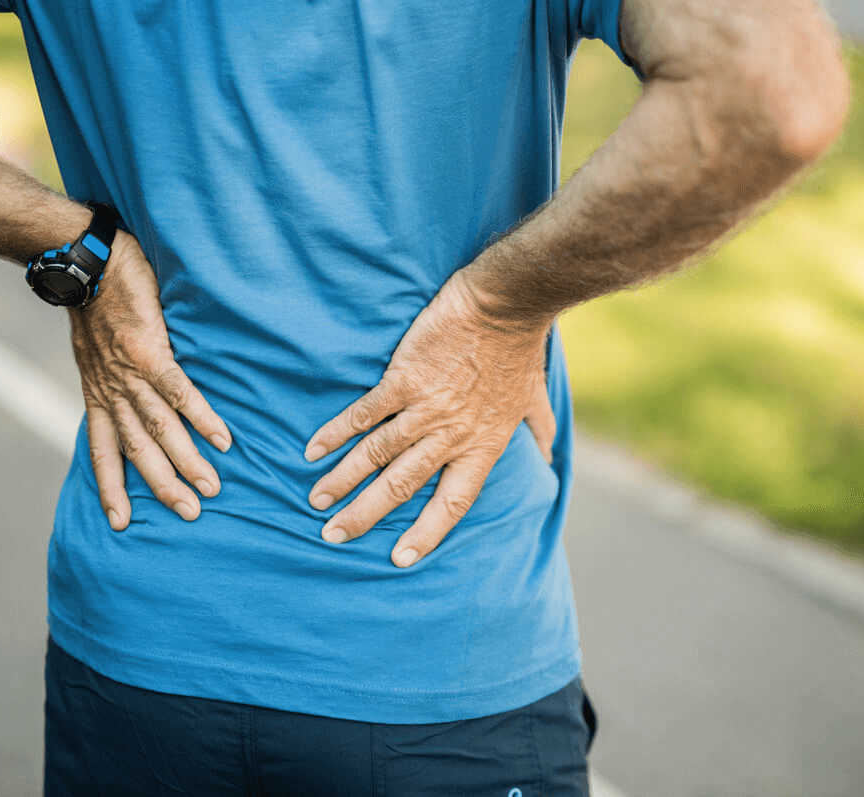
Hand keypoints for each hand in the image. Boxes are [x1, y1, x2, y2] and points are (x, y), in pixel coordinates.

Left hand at [69, 231, 231, 529]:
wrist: (84, 262)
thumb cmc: (95, 302)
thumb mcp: (93, 351)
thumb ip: (112, 377)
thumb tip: (131, 397)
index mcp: (98, 394)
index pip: (103, 452)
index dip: (110, 488)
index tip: (120, 524)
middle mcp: (112, 392)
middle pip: (139, 451)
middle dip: (162, 487)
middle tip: (190, 515)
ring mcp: (131, 373)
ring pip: (160, 429)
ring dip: (186, 462)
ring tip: (211, 488)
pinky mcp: (151, 351)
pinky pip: (179, 392)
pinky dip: (201, 417)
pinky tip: (223, 439)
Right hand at [304, 269, 556, 566]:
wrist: (505, 304)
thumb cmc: (520, 349)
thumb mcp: (533, 398)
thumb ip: (537, 431)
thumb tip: (550, 457)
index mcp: (483, 445)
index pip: (452, 502)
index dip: (427, 533)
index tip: (401, 559)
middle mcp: (452, 435)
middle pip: (401, 486)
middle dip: (364, 515)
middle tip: (334, 537)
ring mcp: (425, 408)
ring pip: (376, 455)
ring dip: (343, 480)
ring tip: (317, 501)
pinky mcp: (404, 380)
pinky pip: (365, 414)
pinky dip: (337, 433)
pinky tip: (313, 450)